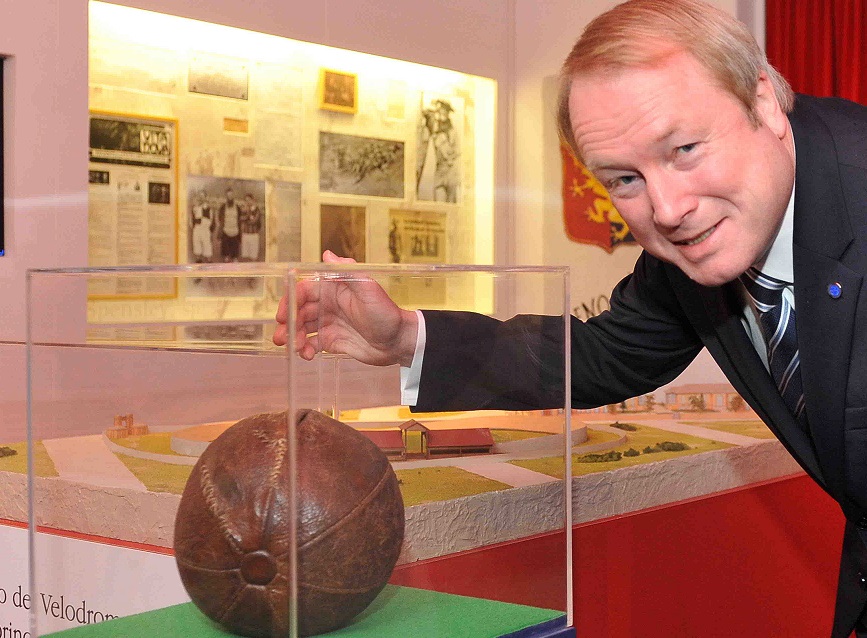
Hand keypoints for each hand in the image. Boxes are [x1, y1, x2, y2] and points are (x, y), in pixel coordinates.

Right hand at [273, 251, 418, 366]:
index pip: (304, 291)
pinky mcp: (331, 341)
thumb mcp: (368, 290)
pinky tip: (307, 355)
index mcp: (334, 289)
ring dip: (294, 337)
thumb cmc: (387, 313)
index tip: (283, 314)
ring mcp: (328, 324)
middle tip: (283, 337)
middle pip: (299, 311)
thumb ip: (347, 272)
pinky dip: (305, 349)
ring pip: (302, 328)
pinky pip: (311, 344)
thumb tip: (327, 253)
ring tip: (295, 348)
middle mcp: (328, 305)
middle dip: (288, 323)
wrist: (399, 341)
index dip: (291, 301)